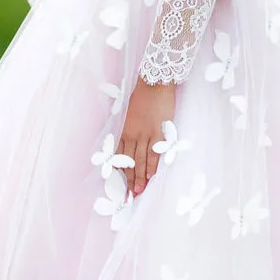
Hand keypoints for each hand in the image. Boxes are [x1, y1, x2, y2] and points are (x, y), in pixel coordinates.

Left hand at [119, 75, 176, 196]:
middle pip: (129, 162)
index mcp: (124, 130)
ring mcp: (146, 135)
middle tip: (129, 196)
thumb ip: (130, 129)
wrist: (155, 83)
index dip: (120, 172)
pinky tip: (152, 177)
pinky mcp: (159, 133)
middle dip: (129, 180)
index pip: (120, 156)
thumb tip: (129, 143)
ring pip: (141, 161)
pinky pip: (155, 153)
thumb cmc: (143, 96)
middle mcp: (133, 135)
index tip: (120, 185)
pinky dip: (153, 166)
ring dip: (140, 178)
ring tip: (139, 192)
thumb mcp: (130, 113)